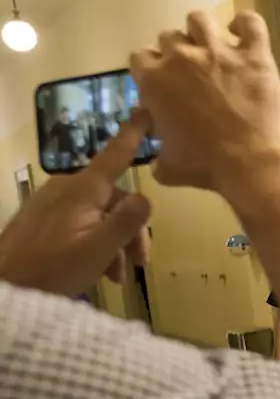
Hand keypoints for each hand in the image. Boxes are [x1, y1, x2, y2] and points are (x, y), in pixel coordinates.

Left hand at [0, 116, 151, 296]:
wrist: (7, 287)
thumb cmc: (55, 269)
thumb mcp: (100, 248)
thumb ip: (127, 221)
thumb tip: (146, 197)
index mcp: (82, 190)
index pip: (114, 155)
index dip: (132, 134)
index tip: (146, 111)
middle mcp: (66, 189)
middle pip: (114, 198)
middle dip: (132, 229)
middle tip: (141, 263)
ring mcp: (51, 203)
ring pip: (99, 214)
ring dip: (115, 242)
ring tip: (117, 276)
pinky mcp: (42, 218)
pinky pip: (80, 223)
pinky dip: (95, 243)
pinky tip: (99, 270)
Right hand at [129, 10, 279, 193]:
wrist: (252, 164)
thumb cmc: (207, 167)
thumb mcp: (170, 167)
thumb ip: (158, 156)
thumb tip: (157, 161)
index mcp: (155, 80)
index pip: (140, 57)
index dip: (151, 68)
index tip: (163, 82)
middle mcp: (182, 58)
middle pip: (169, 38)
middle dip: (176, 52)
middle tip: (191, 72)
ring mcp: (219, 52)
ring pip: (199, 20)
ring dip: (201, 31)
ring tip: (211, 47)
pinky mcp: (254, 55)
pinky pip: (250, 23)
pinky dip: (245, 24)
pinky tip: (242, 33)